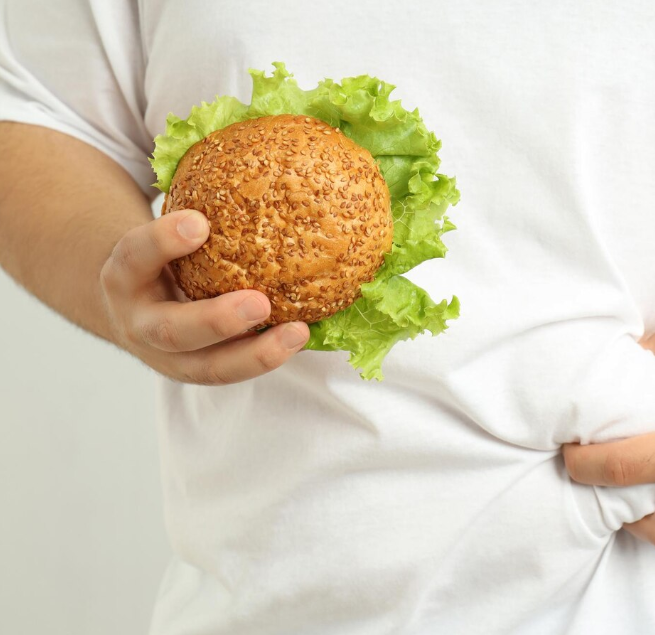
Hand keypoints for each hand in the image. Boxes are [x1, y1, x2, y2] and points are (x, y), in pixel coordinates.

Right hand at [99, 209, 309, 384]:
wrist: (130, 301)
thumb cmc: (160, 252)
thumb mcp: (163, 223)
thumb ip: (195, 199)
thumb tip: (255, 127)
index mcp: (124, 276)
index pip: (134, 257)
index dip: (162, 241)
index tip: (198, 221)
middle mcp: (141, 322)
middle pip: (172, 332)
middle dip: (214, 321)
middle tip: (258, 303)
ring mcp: (170, 357)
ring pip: (208, 369)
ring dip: (254, 354)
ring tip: (297, 334)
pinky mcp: (200, 372)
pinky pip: (235, 369)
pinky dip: (268, 355)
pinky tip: (306, 334)